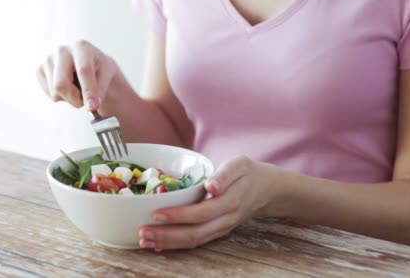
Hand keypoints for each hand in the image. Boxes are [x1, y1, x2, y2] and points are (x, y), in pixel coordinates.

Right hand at [37, 40, 119, 110]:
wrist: (90, 65)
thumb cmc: (100, 69)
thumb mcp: (108, 76)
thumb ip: (100, 90)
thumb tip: (91, 106)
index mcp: (81, 47)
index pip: (83, 71)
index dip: (89, 91)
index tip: (92, 106)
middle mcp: (62, 50)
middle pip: (61, 84)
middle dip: (74, 99)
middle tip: (85, 101)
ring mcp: (48, 59)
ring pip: (54, 92)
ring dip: (69, 98)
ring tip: (78, 88)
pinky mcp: (40, 70)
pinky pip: (48, 94)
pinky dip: (61, 97)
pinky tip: (68, 86)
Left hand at [138, 156, 280, 250]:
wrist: (267, 189)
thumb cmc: (248, 173)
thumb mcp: (240, 165)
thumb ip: (225, 174)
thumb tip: (212, 186)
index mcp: (230, 201)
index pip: (202, 212)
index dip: (178, 216)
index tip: (156, 214)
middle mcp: (225, 219)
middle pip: (195, 233)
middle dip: (166, 235)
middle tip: (142, 233)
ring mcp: (222, 228)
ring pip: (194, 241)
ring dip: (168, 243)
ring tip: (145, 241)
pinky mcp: (217, 231)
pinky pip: (197, 242)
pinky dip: (176, 245)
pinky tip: (159, 245)